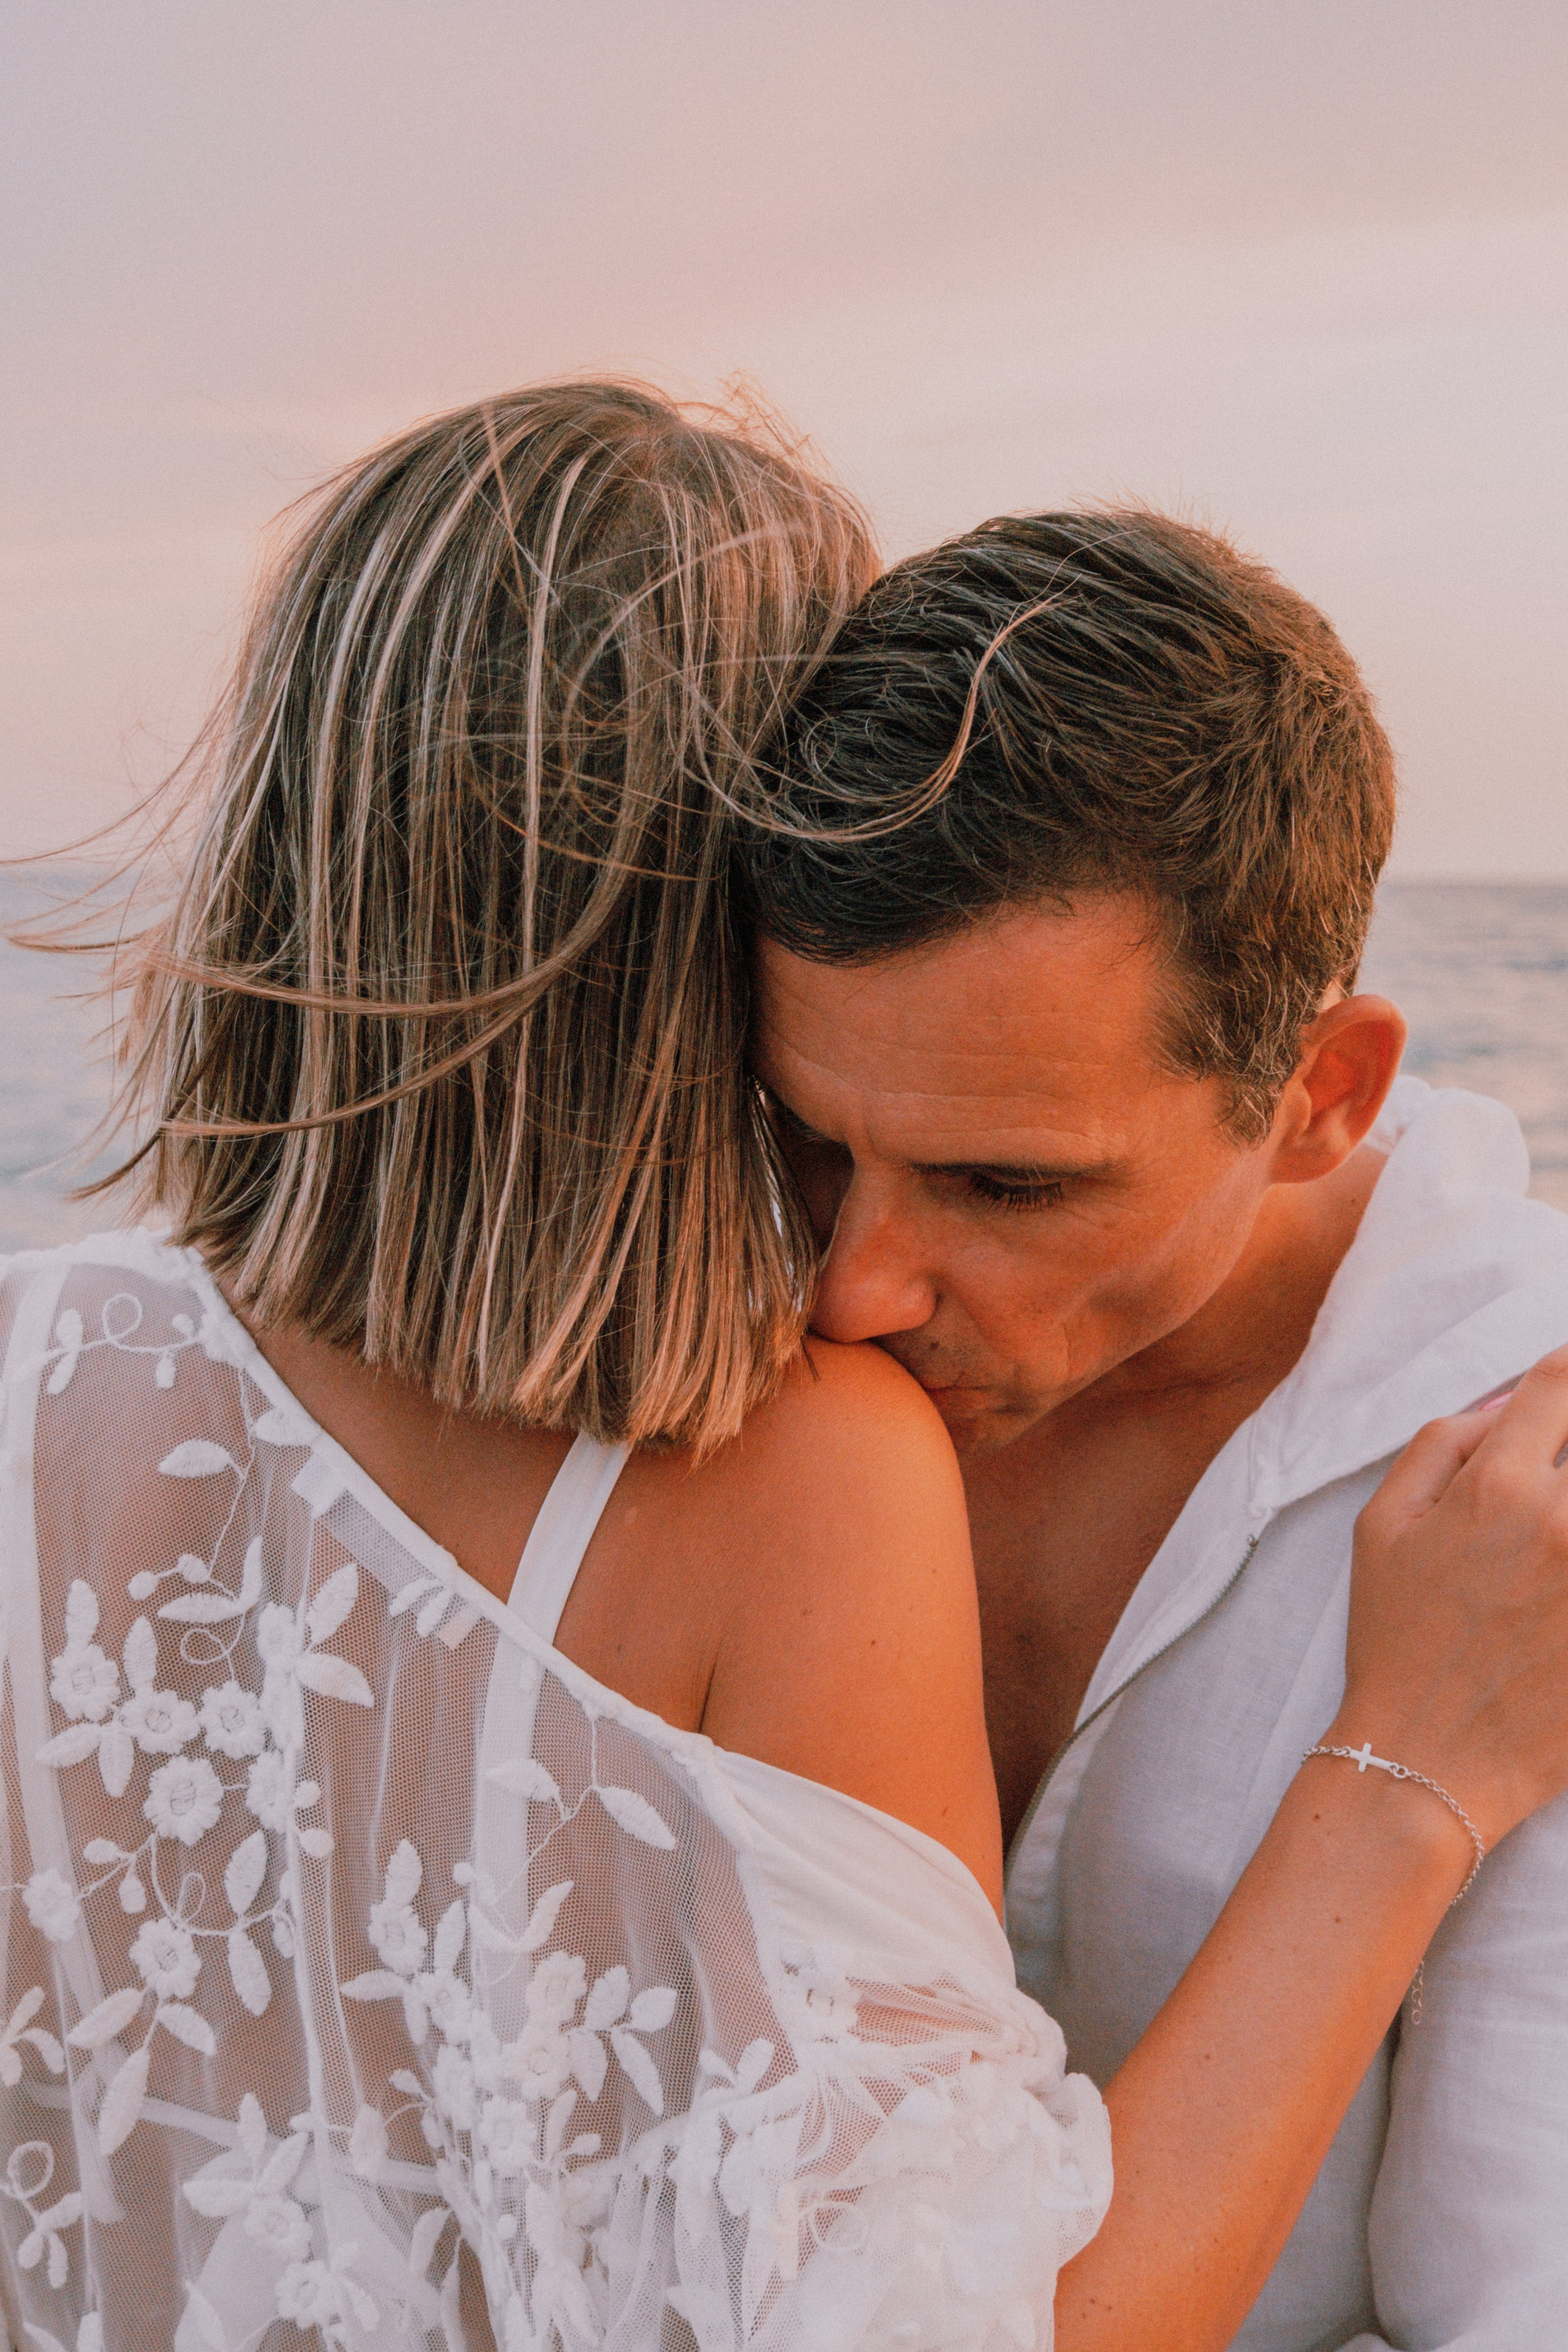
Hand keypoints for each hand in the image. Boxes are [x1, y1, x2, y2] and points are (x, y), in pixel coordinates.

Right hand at [1336, 1345, 1567, 1853]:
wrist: (1429, 1758)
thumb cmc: (1397, 1639)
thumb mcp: (1381, 1526)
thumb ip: (1442, 1444)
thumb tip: (1509, 1401)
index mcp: (1500, 1489)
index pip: (1559, 1385)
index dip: (1565, 1373)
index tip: (1563, 1385)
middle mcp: (1565, 1524)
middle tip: (1552, 1478)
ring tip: (1551, 1542)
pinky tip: (1557, 1586)